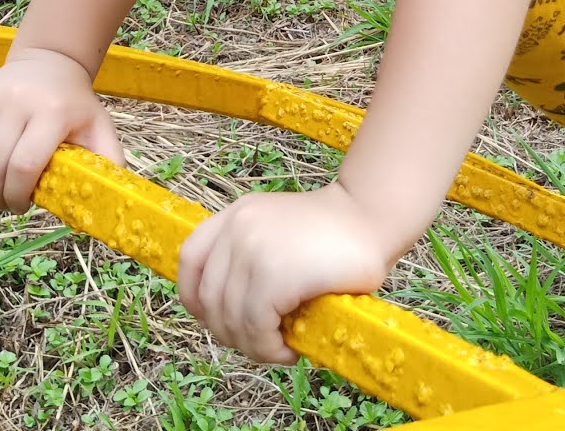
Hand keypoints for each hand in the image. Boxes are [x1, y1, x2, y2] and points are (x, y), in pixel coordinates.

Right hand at [0, 47, 123, 210]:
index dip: (19, 194)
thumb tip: (109, 199)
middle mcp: (17, 100)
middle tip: (6, 204)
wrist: (49, 64)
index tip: (24, 206)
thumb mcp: (99, 128)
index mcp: (52, 111)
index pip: (25, 164)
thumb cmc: (74, 105)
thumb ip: (108, 160)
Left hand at [176, 183, 393, 363]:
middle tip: (265, 344)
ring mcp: (253, 249)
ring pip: (230, 318)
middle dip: (232, 333)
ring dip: (254, 346)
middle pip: (210, 298)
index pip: (191, 257)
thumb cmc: (334, 237)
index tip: (215, 319)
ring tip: (281, 348)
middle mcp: (239, 227)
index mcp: (238, 215)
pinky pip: (256, 327)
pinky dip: (269, 348)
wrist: (373, 217)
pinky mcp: (274, 275)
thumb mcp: (278, 232)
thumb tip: (222, 316)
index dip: (194, 297)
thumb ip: (249, 257)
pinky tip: (289, 349)